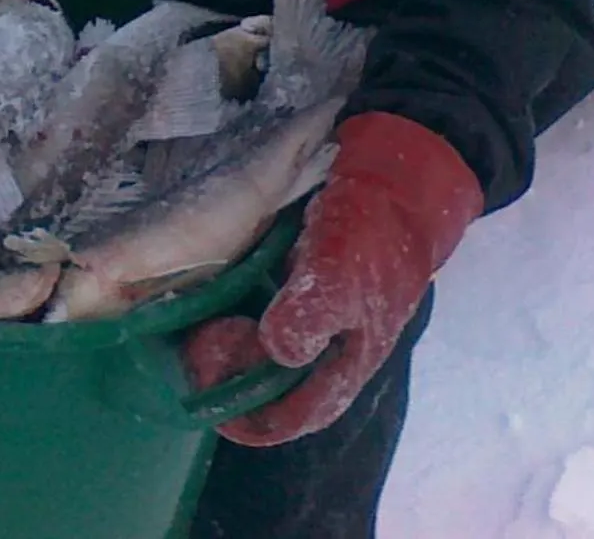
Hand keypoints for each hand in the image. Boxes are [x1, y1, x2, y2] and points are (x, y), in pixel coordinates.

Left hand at [184, 112, 482, 445]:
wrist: (395, 170)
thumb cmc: (371, 226)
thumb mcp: (339, 271)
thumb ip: (309, 315)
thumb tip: (276, 353)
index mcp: (352, 355)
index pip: (303, 411)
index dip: (259, 423)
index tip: (214, 415)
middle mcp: (337, 342)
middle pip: (283, 384)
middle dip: (240, 379)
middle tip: (199, 356)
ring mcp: (325, 310)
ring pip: (275, 349)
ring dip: (240, 347)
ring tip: (202, 331)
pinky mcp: (311, 281)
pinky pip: (274, 313)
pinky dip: (247, 312)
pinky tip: (222, 297)